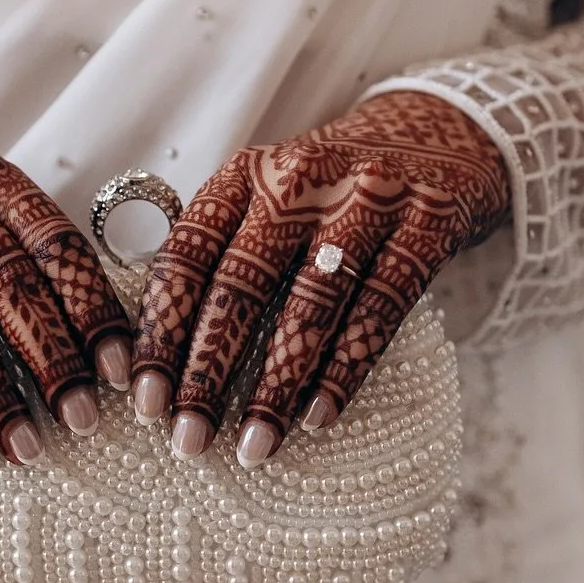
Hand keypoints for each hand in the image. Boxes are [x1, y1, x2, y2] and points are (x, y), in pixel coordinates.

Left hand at [131, 90, 510, 466]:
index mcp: (245, 174)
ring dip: (277, 385)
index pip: (187, 256)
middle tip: (188, 439)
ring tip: (253, 445)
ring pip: (311, 303)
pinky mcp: (427, 224)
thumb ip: (221, 253)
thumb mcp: (268, 197)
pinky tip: (317, 417)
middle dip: (208, 371)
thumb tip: (157, 354)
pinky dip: (345, 369)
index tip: (143, 401)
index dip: (161, 332)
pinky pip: (380, 309)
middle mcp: (299, 179)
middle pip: (241, 284)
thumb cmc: (330, 192)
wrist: (440, 137)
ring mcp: (367, 198)